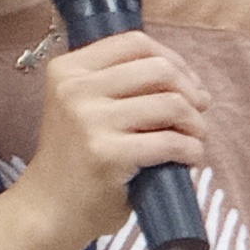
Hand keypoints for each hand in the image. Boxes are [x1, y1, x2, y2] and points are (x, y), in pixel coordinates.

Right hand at [18, 34, 207, 249]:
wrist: (52, 206)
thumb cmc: (79, 157)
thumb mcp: (86, 107)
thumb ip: (121, 86)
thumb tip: (188, 82)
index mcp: (69, 69)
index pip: (135, 43)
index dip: (175, 62)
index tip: (189, 87)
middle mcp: (75, 88)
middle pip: (159, 69)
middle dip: (191, 93)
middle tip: (197, 115)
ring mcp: (89, 120)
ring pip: (172, 103)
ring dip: (197, 124)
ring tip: (194, 140)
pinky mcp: (108, 153)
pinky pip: (172, 141)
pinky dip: (193, 151)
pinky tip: (189, 160)